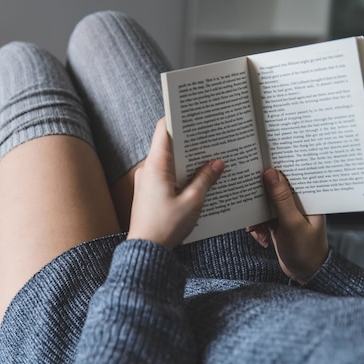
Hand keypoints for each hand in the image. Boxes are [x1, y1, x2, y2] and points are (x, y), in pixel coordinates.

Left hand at [127, 118, 223, 248]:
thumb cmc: (166, 226)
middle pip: (168, 145)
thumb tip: (217, 163)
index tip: (194, 112)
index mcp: (156, 166)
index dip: (178, 118)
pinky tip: (198, 179)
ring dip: (187, 159)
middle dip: (190, 140)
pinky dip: (181, 173)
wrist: (145, 250)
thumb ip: (206, 179)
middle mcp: (147, 169)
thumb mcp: (193, 202)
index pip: (164, 130)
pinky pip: (166, 175)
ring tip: (210, 156)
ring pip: (169, 161)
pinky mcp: (148, 192)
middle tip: (211, 135)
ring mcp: (146, 180)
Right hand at [247, 168, 328, 283]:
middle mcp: (296, 203)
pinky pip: (260, 218)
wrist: (305, 274)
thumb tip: (270, 173)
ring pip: (262, 205)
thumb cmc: (306, 250)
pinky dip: (256, 227)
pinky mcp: (276, 223)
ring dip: (255, 218)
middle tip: (247, 205)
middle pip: (271, 190)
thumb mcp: (292, 223)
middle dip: (257, 200)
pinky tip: (260, 238)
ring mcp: (285, 213)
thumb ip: (281, 198)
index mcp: (306, 198)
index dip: (272, 172)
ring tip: (256, 231)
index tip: (255, 169)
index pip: (289, 177)